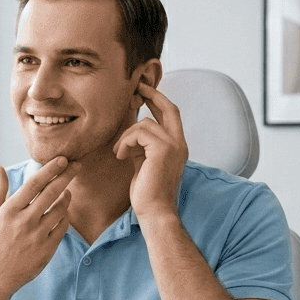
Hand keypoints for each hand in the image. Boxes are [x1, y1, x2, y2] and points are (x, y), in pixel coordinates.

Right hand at [0, 157, 77, 295]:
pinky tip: (62, 212)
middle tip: (77, 165)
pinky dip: (65, 216)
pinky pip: (62, 227)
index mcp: (9, 211)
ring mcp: (38, 235)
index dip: (50, 169)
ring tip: (66, 191)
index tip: (62, 159)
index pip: (34, 183)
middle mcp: (25, 221)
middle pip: (52, 192)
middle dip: (67, 175)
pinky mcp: (47, 248)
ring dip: (66, 196)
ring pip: (61, 209)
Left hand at [114, 82, 187, 221]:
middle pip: (169, 107)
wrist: (154, 212)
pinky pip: (138, 132)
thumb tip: (132, 133)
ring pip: (144, 123)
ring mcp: (174, 145)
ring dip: (126, 136)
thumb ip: (142, 146)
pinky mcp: (163, 149)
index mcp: (177, 146)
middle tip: (136, 87)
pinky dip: (125, 142)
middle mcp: (179, 143)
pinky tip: (120, 156)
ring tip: (119, 152)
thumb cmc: (146, 193)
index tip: (143, 91)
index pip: (171, 115)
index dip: (158, 100)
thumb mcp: (143, 163)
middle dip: (152, 94)